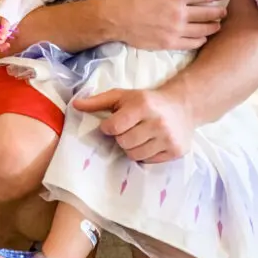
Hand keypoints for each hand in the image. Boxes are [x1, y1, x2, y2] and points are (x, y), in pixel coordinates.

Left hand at [73, 86, 194, 162]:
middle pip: (124, 143)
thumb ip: (97, 101)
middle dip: (120, 138)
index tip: (112, 124)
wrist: (182, 106)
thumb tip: (75, 105)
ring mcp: (169, 138)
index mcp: (142, 106)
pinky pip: (149, 161)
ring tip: (137, 136)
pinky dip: (145, 154)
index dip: (108, 128)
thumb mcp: (121, 96)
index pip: (114, 127)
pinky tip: (149, 142)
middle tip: (127, 130)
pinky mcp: (176, 151)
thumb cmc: (145, 101)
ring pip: (135, 155)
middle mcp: (158, 122)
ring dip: (131, 148)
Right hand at [107, 0, 227, 49]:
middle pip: (209, 14)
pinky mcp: (169, 42)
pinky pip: (192, 43)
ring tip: (216, 25)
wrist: (113, 17)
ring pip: (204, 30)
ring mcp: (176, 30)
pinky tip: (202, 37)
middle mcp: (180, 13)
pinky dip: (200, 40)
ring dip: (213, 27)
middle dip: (219, 12)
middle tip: (223, 11)